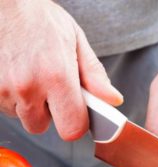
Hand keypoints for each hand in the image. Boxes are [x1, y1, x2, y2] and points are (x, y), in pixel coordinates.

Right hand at [0, 0, 122, 139]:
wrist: (3, 2)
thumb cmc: (39, 19)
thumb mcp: (76, 42)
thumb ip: (95, 76)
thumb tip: (113, 100)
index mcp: (56, 76)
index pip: (72, 128)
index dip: (76, 123)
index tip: (77, 113)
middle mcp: (28, 86)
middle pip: (43, 127)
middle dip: (51, 115)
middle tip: (52, 91)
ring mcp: (4, 89)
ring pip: (23, 118)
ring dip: (31, 106)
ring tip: (34, 78)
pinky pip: (7, 108)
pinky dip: (15, 99)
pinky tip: (19, 78)